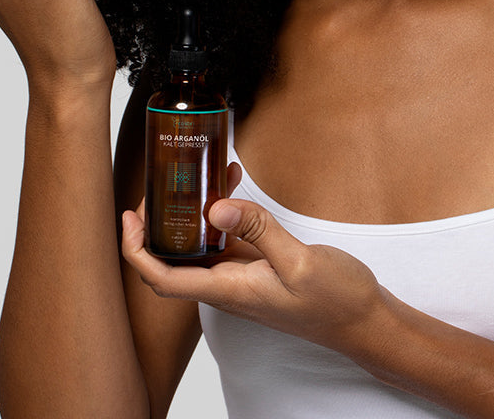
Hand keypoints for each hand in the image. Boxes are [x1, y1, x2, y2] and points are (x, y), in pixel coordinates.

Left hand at [121, 187, 388, 355]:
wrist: (364, 320)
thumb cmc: (335, 300)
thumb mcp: (299, 261)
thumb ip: (258, 231)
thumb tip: (215, 209)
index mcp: (228, 290)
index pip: (162, 276)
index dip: (137, 250)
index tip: (130, 217)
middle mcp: (228, 286)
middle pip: (172, 260)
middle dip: (157, 224)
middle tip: (158, 186)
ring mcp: (243, 278)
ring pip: (200, 247)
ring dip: (192, 213)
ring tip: (198, 174)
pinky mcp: (259, 268)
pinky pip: (228, 241)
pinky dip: (223, 212)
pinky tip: (234, 187)